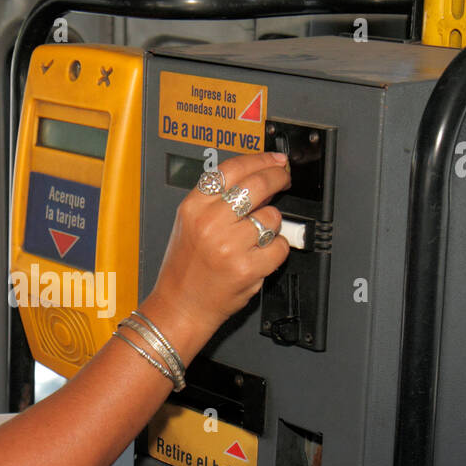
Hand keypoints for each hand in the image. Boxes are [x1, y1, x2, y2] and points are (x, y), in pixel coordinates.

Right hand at [148, 151, 291, 342]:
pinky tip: (260, 256)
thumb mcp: (190, 223)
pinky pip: (279, 246)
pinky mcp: (246, 268)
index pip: (233, 169)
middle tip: (285, 180)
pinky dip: (276, 250)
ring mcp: (229, 246)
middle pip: (257, 185)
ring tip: (257, 236)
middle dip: (278, 178)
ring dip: (272, 225)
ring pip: (272, 217)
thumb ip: (218, 200)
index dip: (260, 160)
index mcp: (194, 206)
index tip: (275, 161)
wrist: (180, 305)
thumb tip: (258, 179)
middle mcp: (209, 222)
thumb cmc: (186, 268)